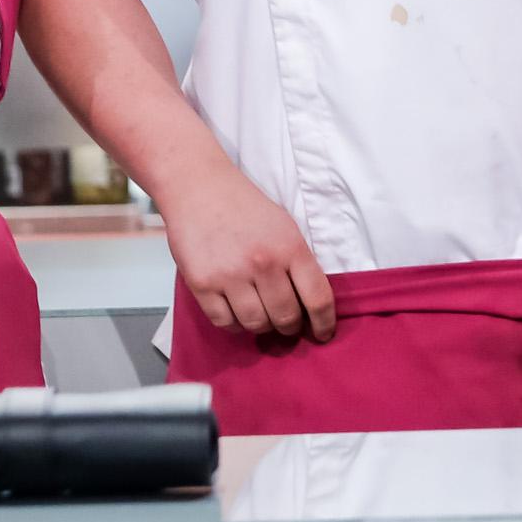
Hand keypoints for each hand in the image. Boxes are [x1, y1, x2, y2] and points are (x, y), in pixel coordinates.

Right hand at [160, 162, 336, 341]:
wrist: (198, 187)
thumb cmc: (244, 208)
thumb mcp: (285, 227)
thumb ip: (298, 263)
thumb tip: (308, 304)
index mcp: (291, 248)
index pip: (318, 299)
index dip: (324, 324)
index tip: (322, 334)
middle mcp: (263, 263)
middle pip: (286, 318)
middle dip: (289, 327)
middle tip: (284, 323)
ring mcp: (230, 274)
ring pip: (256, 323)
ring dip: (261, 326)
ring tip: (258, 315)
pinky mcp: (201, 283)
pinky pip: (224, 321)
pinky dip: (233, 324)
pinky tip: (234, 312)